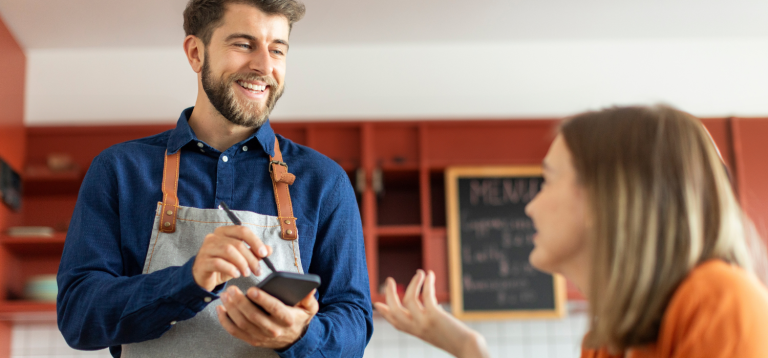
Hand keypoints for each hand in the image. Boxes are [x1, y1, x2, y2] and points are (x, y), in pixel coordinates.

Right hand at [192, 225, 271, 290]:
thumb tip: (269, 249)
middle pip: (237, 243)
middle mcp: (213, 237)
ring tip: (247, 273)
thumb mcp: (240, 259)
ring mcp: (206, 249)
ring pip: (228, 251)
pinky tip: (236, 275)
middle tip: (257, 270)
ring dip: (242, 263)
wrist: (202, 277)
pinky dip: (230, 269)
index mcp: (224, 232)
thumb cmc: (222, 265)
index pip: (242, 231)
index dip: (255, 241)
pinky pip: (218, 263)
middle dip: (251, 258)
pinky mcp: (202, 262)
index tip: (264, 254)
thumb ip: (253, 252)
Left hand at [216, 285, 318, 348]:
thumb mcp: (309, 308)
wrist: (295, 339)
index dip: (263, 300)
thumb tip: (309, 288)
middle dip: (240, 302)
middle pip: (254, 317)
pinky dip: (225, 321)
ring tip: (225, 295)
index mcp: (288, 319)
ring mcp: (261, 336)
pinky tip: (220, 308)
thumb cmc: (299, 317)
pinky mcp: (252, 340)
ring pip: (242, 324)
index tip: (252, 289)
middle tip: (232, 289)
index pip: (275, 309)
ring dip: (231, 309)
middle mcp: (274, 330)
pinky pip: (235, 332)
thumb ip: (308, 298)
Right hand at [373, 270, 489, 357]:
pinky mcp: (434, 316)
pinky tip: (429, 275)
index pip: (395, 322)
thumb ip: (430, 318)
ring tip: (419, 273)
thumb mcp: (437, 329)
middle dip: (389, 294)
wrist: (467, 347)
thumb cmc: (455, 338)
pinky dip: (427, 283)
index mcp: (415, 332)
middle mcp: (416, 328)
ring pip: (408, 299)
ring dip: (413, 283)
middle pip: (394, 310)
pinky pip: (426, 295)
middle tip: (389, 280)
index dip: (384, 312)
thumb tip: (431, 303)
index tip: (377, 303)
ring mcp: (424, 322)